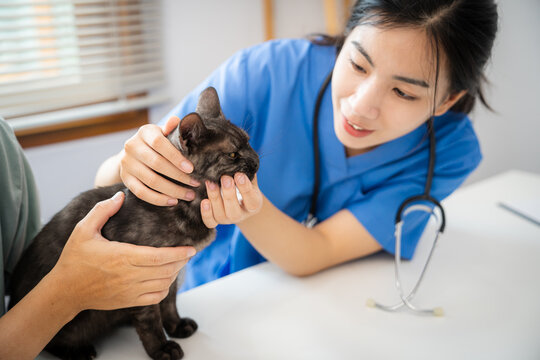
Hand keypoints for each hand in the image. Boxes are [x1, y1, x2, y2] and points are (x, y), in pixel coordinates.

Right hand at [49, 192, 195, 311]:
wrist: (64, 291)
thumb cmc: (74, 258)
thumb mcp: (83, 230)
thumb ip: (103, 210)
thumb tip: (121, 195)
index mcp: (122, 256)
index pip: (159, 257)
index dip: (179, 253)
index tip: (191, 248)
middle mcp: (129, 276)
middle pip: (166, 270)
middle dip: (180, 262)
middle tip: (187, 253)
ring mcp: (130, 291)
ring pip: (163, 284)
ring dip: (174, 274)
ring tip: (178, 263)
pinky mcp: (128, 302)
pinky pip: (155, 298)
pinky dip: (164, 289)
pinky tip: (165, 279)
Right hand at [120, 116, 200, 205]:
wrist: (132, 153)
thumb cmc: (155, 142)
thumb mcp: (162, 133)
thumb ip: (170, 129)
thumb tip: (176, 120)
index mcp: (145, 132)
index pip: (160, 144)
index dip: (176, 157)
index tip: (191, 169)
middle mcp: (132, 147)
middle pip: (157, 164)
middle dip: (179, 176)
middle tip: (196, 184)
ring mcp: (127, 164)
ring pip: (151, 180)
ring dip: (173, 190)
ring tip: (189, 195)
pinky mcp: (125, 179)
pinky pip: (142, 192)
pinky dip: (159, 199)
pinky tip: (173, 201)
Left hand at [201, 173, 262, 227]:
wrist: (239, 200)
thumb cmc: (244, 184)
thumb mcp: (249, 177)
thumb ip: (246, 169)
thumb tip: (242, 150)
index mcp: (253, 204)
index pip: (251, 198)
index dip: (245, 187)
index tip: (239, 175)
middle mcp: (241, 214)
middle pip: (234, 210)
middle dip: (228, 193)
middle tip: (225, 177)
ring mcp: (227, 219)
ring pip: (221, 215)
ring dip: (215, 198)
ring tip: (210, 182)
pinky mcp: (216, 221)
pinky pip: (210, 222)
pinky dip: (206, 213)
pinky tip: (204, 201)